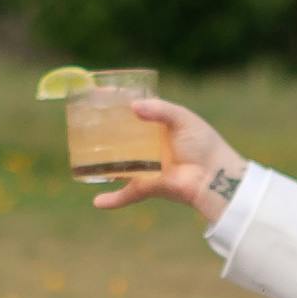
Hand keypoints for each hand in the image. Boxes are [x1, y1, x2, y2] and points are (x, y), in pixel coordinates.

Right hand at [84, 94, 244, 216]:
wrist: (215, 176)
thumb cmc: (203, 144)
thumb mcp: (183, 119)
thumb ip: (160, 110)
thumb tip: (133, 106)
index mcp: (159, 126)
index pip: (133, 111)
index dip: (116, 104)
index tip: (97, 95)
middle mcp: (150, 146)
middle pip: (121, 138)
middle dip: (102, 133)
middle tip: (83, 124)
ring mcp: (147, 166)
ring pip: (119, 165)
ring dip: (101, 164)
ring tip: (81, 157)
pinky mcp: (149, 186)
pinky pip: (128, 193)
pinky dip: (113, 199)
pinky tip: (97, 201)